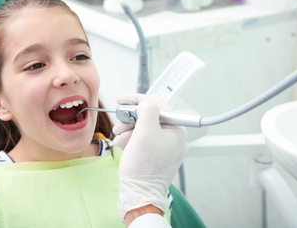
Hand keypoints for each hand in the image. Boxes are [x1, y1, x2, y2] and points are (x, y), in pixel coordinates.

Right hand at [113, 94, 187, 219]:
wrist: (139, 196)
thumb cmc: (143, 168)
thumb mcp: (145, 132)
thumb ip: (147, 111)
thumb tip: (145, 103)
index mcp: (177, 131)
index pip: (158, 105)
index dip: (137, 100)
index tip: (122, 100)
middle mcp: (174, 139)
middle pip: (150, 117)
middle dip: (131, 118)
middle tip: (119, 122)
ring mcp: (166, 148)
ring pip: (145, 128)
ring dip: (129, 129)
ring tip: (118, 136)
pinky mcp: (156, 156)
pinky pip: (143, 140)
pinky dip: (131, 139)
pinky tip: (122, 144)